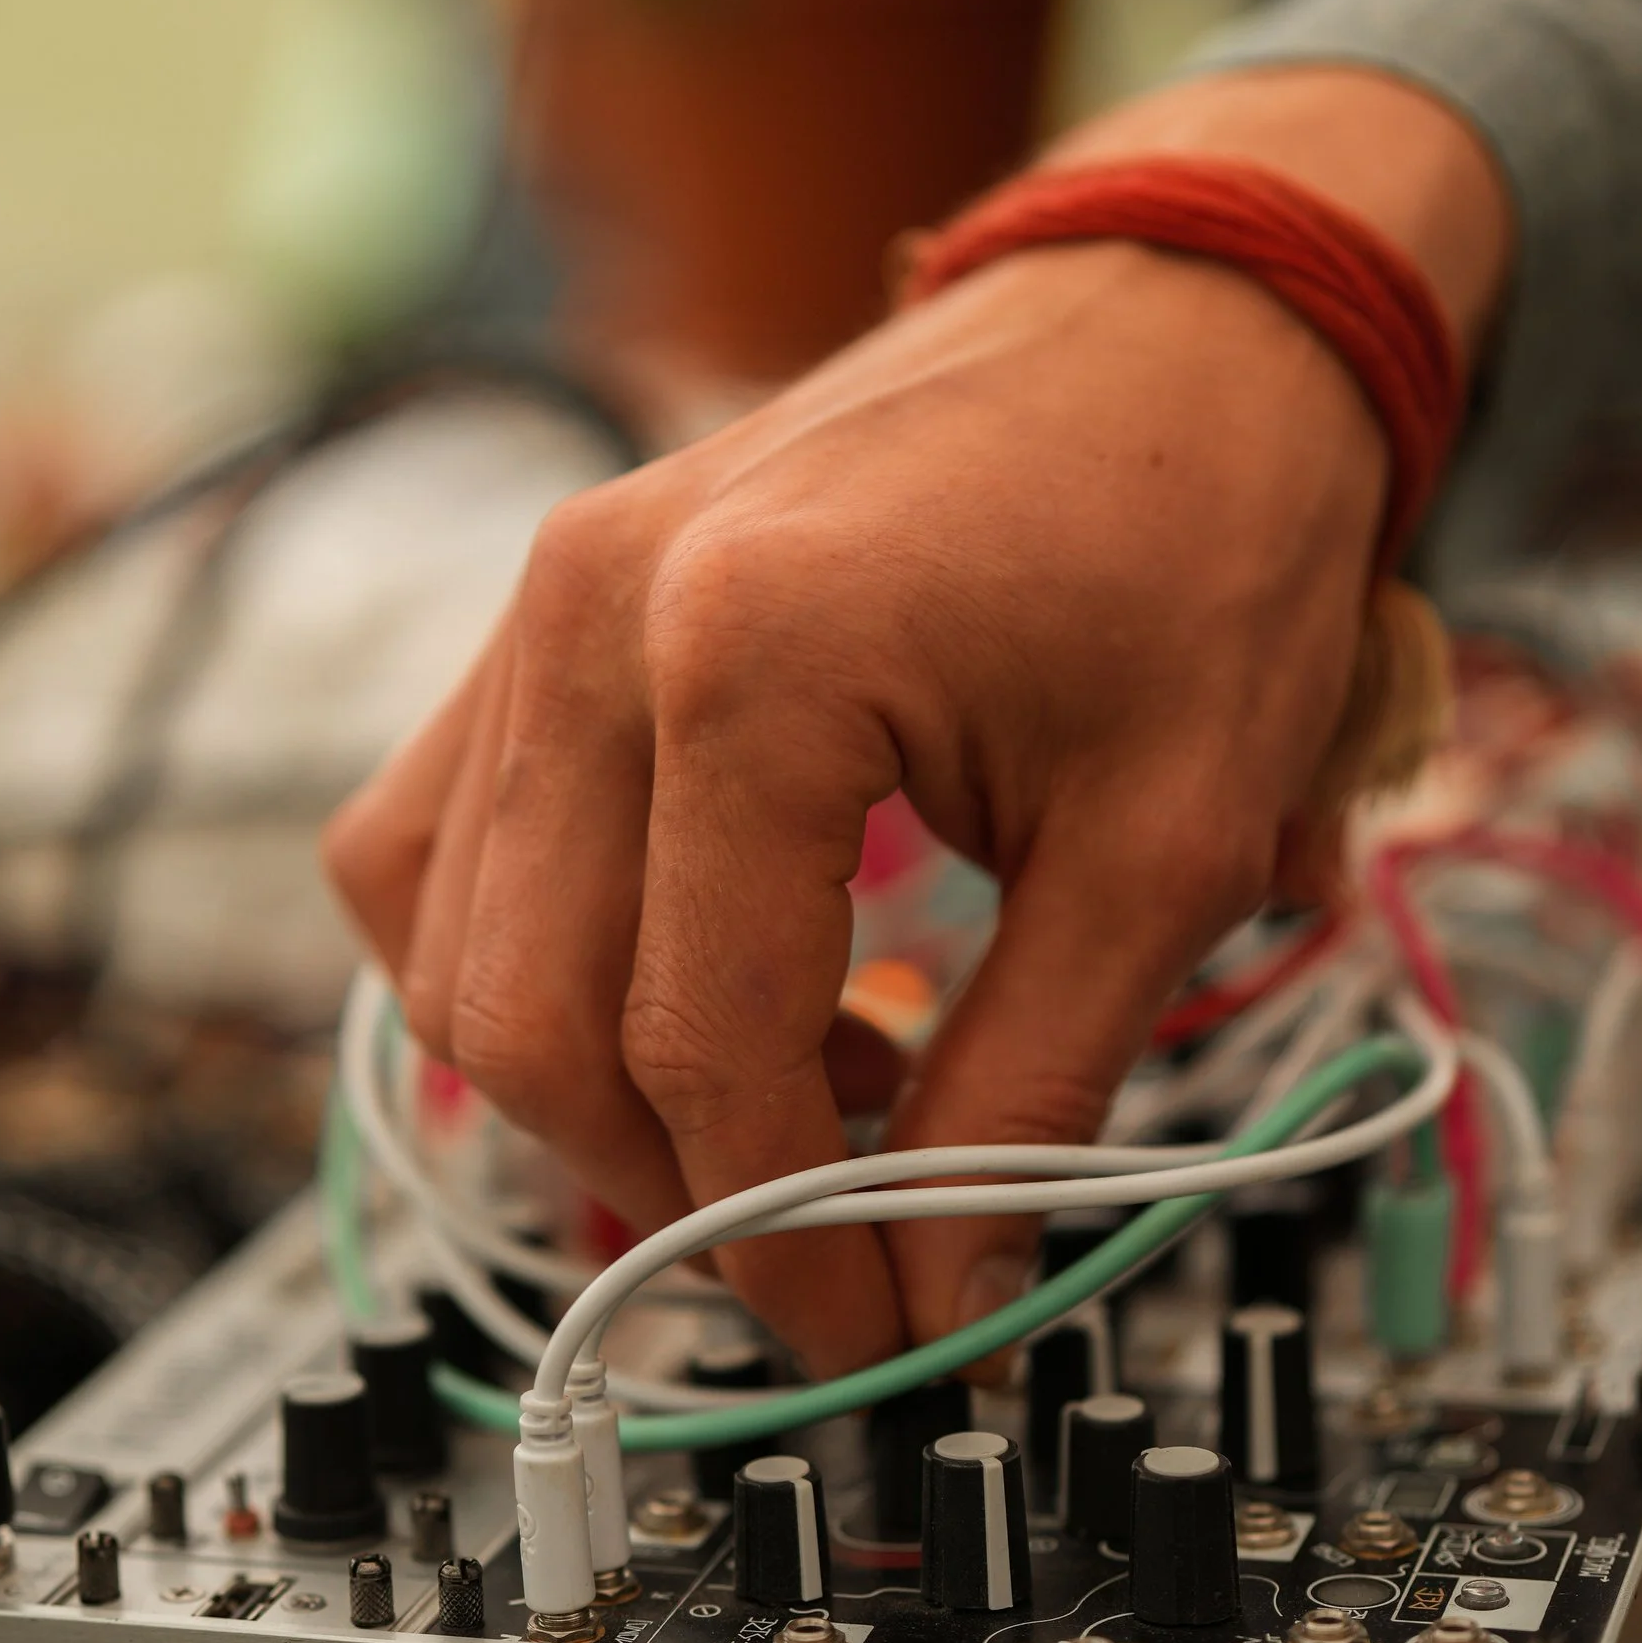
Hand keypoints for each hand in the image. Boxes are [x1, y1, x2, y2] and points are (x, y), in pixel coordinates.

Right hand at [326, 67, 1509, 1372]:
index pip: (700, 1044)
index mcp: (749, 656)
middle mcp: (595, 617)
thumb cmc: (1200, 518)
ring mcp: (543, 598)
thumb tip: (946, 1280)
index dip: (788, 1233)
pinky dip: (533, 962)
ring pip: (452, 943)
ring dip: (590, 1088)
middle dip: (675, 1188)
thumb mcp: (1166, 840)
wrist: (1183, 309)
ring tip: (788, 1122)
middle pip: (535, 1017)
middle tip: (832, 1266)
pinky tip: (691, 1000)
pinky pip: (441, 837)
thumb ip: (1033, 1082)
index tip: (882, 1333)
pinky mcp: (546, 604)